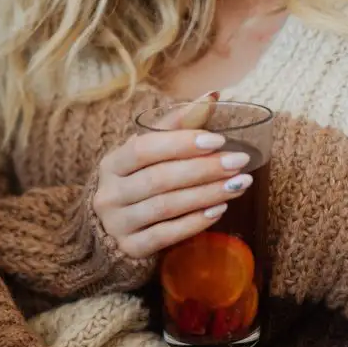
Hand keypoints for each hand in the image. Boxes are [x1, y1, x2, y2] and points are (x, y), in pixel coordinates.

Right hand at [93, 112, 253, 258]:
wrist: (109, 232)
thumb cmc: (136, 183)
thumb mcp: (147, 154)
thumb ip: (176, 126)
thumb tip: (211, 97)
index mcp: (111, 164)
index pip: (143, 148)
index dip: (181, 143)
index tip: (218, 140)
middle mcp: (109, 195)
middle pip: (159, 179)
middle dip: (203, 169)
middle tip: (239, 162)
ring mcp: (117, 225)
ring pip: (165, 207)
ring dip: (206, 194)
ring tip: (238, 185)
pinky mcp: (130, 249)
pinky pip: (166, 236)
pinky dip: (195, 222)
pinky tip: (219, 210)